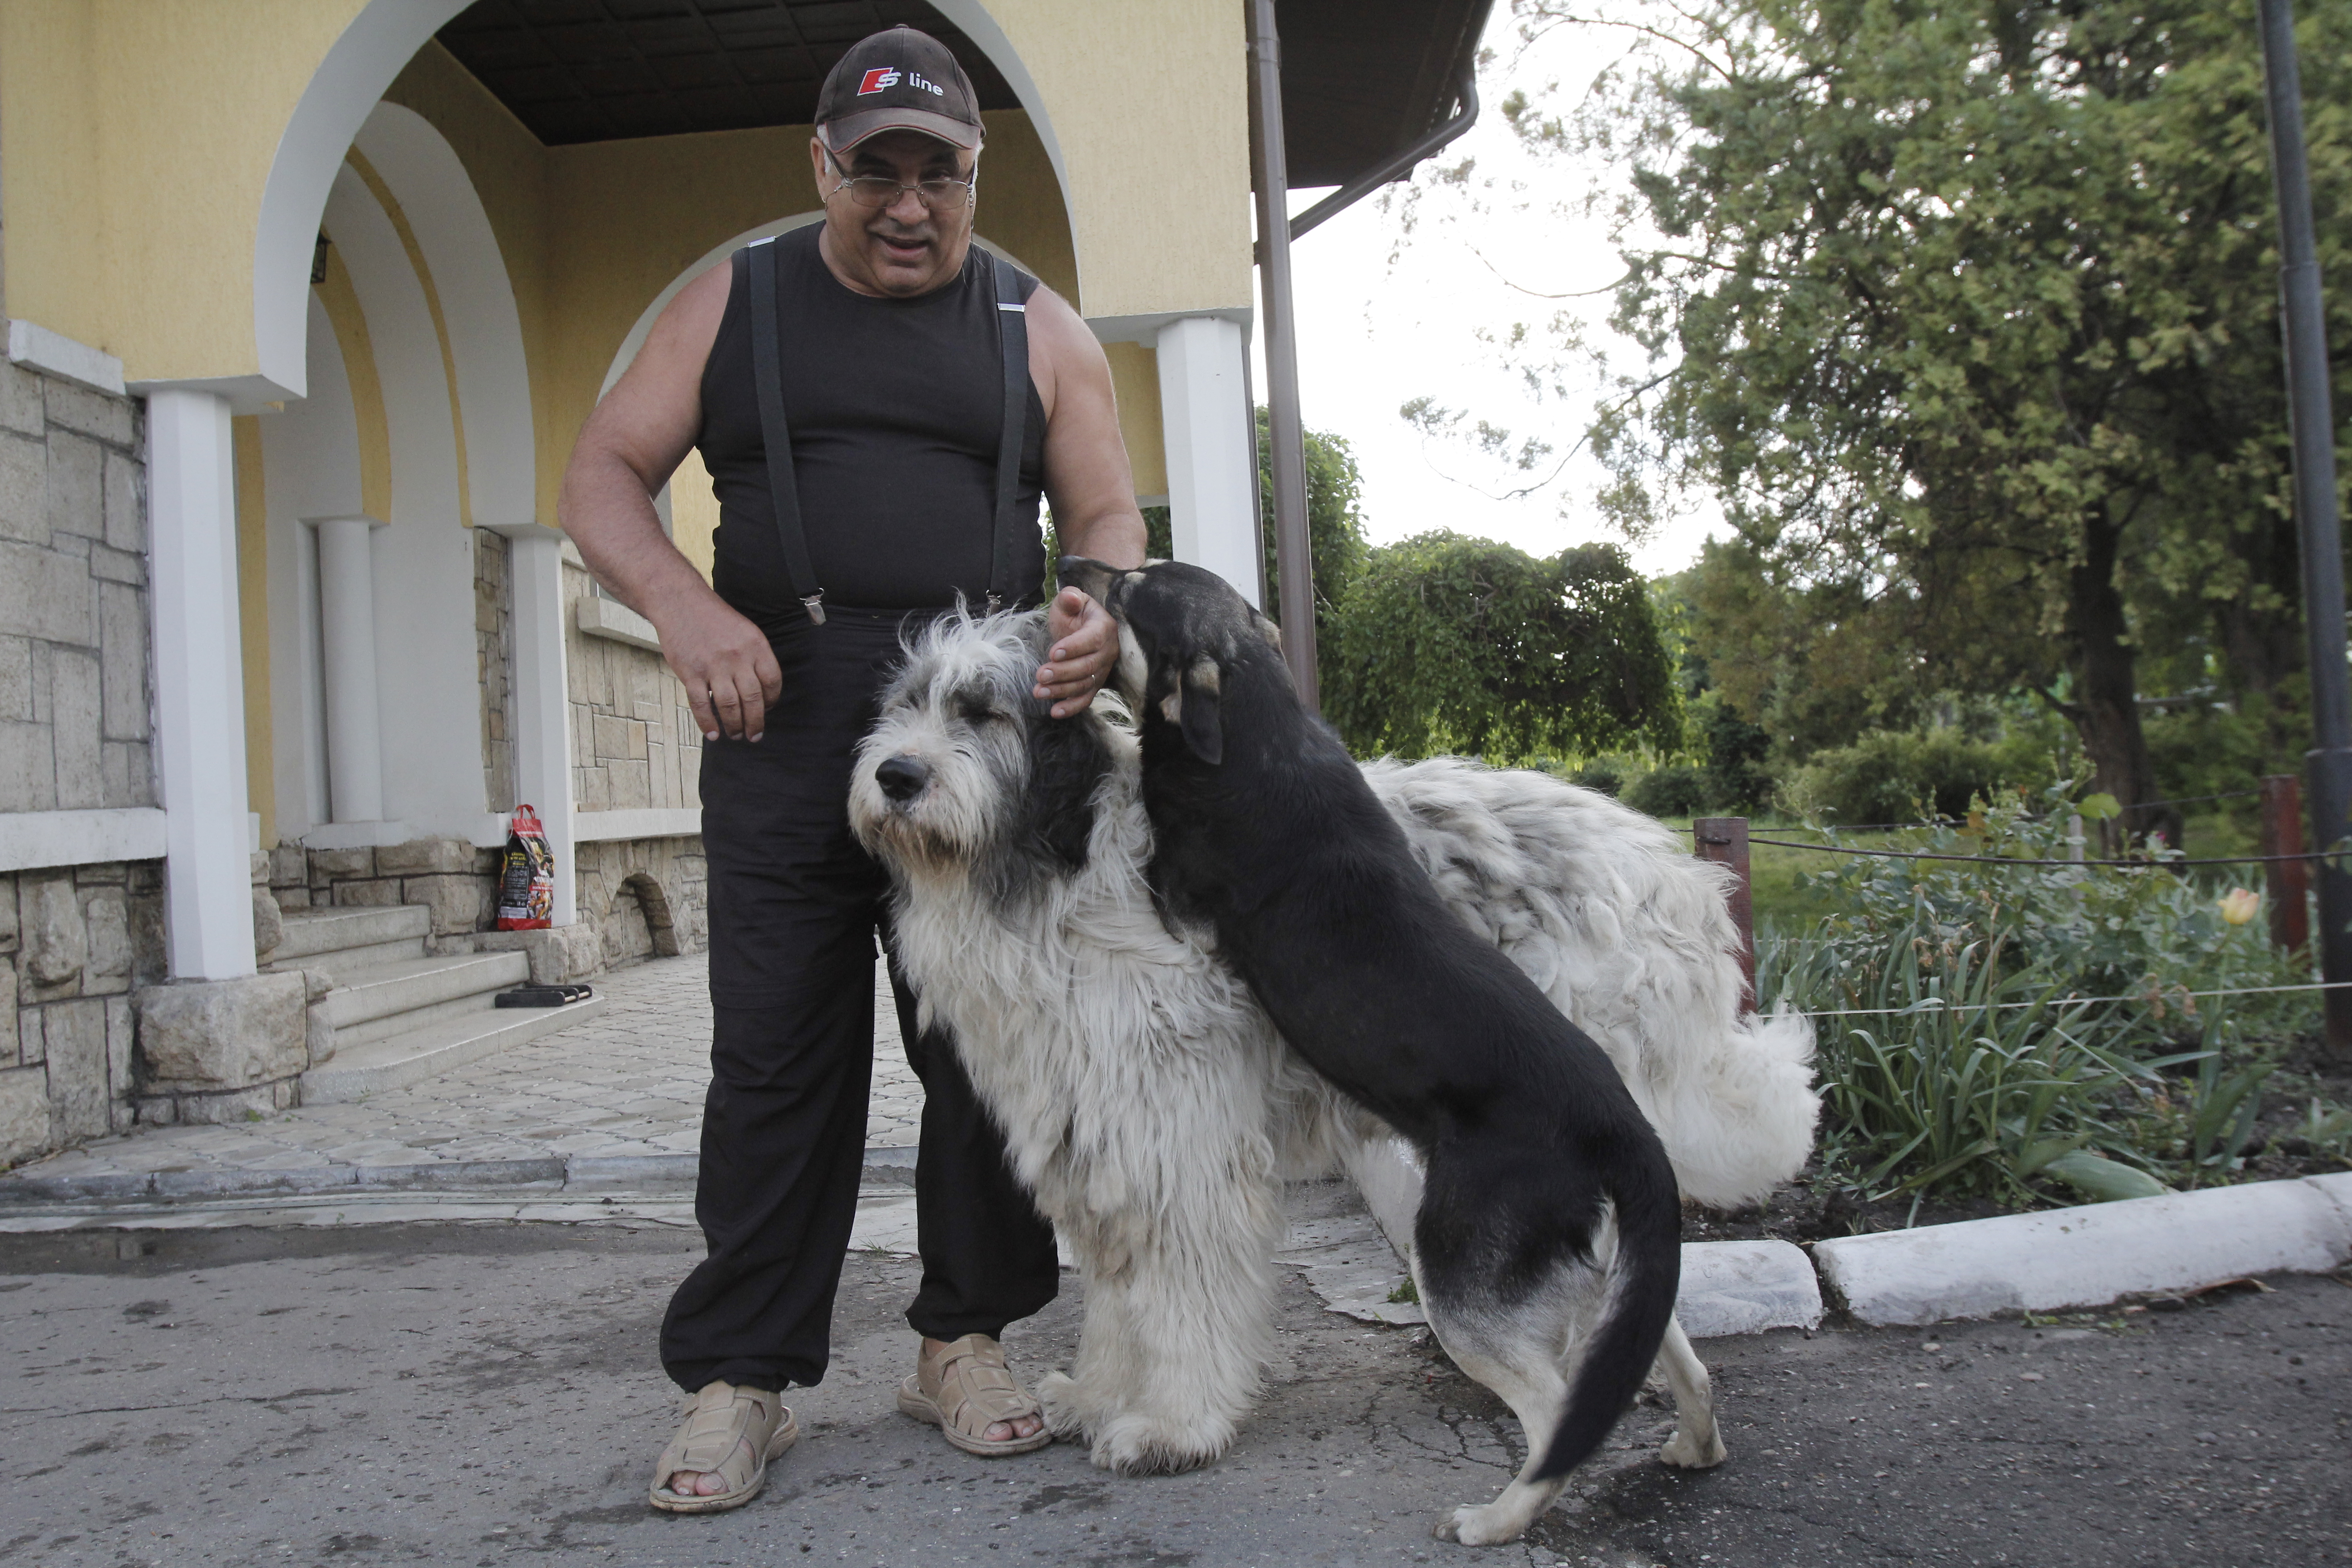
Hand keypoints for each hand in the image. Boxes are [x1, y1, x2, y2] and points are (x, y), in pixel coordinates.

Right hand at [656, 598, 783, 741]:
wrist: (680, 603)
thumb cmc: (714, 618)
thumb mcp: (745, 630)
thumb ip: (755, 657)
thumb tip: (762, 690)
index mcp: (756, 645)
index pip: (772, 681)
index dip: (772, 700)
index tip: (768, 709)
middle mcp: (737, 657)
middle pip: (753, 699)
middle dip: (755, 722)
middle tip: (754, 734)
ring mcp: (713, 666)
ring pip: (729, 706)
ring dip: (734, 726)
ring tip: (736, 735)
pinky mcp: (691, 673)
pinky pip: (701, 705)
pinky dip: (708, 723)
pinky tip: (713, 734)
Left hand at [1036, 588, 1117, 717]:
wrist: (1080, 628)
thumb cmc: (1074, 613)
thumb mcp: (1070, 600)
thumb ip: (1069, 597)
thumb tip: (1070, 597)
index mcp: (1104, 627)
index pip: (1093, 639)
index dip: (1074, 647)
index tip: (1053, 653)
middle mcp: (1108, 651)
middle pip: (1088, 666)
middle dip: (1063, 672)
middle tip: (1040, 674)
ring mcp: (1102, 670)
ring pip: (1084, 684)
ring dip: (1061, 690)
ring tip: (1038, 691)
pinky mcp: (1094, 685)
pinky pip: (1086, 699)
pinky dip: (1071, 708)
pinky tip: (1054, 712)